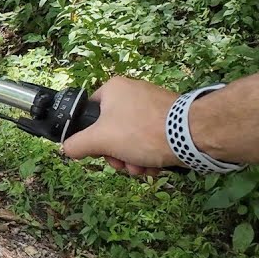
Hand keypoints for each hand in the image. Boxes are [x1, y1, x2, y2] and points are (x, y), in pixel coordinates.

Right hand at [61, 77, 183, 176]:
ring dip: (133, 160)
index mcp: (113, 89)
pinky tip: (155, 166)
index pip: (90, 113)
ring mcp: (153, 105)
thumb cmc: (141, 132)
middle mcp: (133, 92)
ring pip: (132, 138)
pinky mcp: (171, 118)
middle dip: (117, 154)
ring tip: (142, 168)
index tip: (100, 150)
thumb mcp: (100, 140)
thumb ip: (76, 145)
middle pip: (112, 130)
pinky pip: (151, 138)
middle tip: (123, 164)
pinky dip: (150, 155)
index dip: (91, 136)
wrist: (191, 134)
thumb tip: (67, 149)